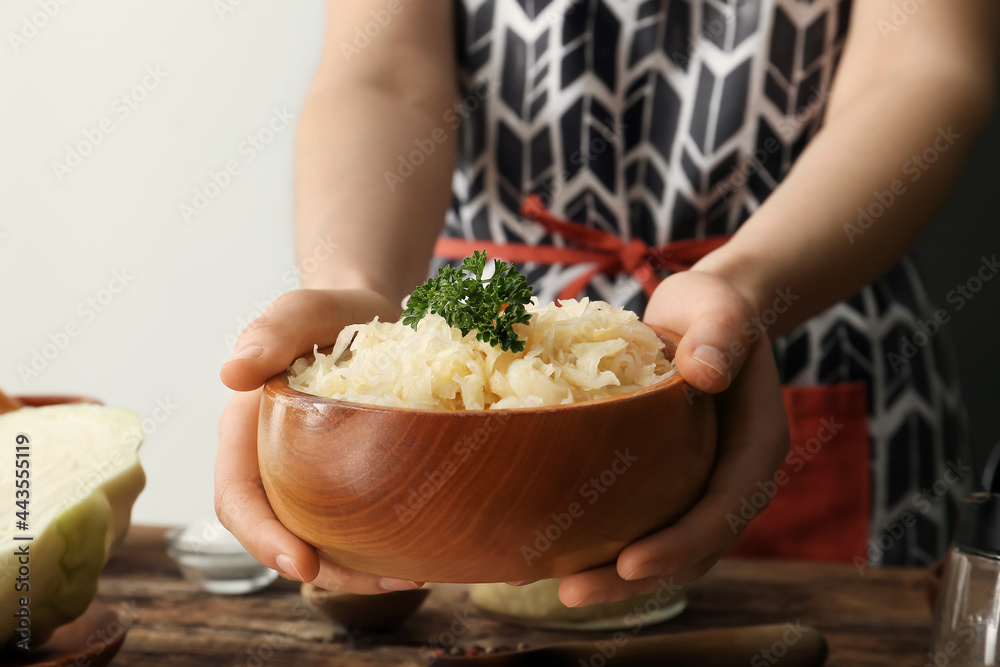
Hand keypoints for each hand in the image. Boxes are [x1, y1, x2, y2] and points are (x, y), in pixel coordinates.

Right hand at [214, 288, 423, 592]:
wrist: (370, 316)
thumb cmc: (330, 313)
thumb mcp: (303, 311)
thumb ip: (271, 331)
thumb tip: (232, 373)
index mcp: (246, 431)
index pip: (238, 499)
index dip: (262, 539)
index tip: (302, 565)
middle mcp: (270, 463)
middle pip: (281, 535)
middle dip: (325, 570)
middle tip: (387, 579)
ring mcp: (307, 477)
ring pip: (319, 540)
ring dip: (358, 569)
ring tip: (413, 574)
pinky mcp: (343, 481)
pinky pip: (351, 524)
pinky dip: (378, 544)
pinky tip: (419, 551)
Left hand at [557, 271, 789, 606]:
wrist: (704, 314)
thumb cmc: (712, 309)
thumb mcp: (719, 308)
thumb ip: (720, 334)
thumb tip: (705, 373)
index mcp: (756, 447)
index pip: (724, 509)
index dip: (682, 544)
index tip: (631, 564)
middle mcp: (733, 478)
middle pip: (693, 548)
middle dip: (636, 580)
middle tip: (571, 594)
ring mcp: (702, 485)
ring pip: (666, 548)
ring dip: (615, 577)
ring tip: (555, 587)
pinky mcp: (671, 482)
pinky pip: (643, 524)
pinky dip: (605, 545)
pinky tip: (553, 551)